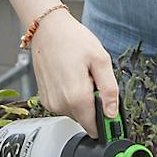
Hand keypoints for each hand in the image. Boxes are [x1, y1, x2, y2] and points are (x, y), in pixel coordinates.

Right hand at [29, 10, 118, 135]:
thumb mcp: (101, 60)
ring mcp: (50, 102)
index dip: (105, 122)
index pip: (94, 128)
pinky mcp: (45, 98)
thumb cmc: (73, 40)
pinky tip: (70, 77)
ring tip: (80, 76)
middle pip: (85, 119)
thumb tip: (112, 113)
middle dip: (93, 105)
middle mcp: (60, 104)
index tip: (110, 111)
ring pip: (75, 112)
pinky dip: (70, 96)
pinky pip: (64, 105)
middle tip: (93, 81)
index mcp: (76, 97)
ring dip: (82, 100)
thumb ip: (109, 90)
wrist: (47, 29)